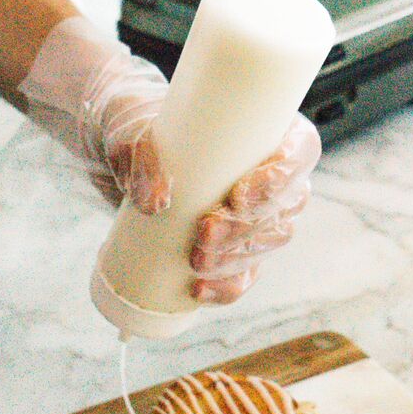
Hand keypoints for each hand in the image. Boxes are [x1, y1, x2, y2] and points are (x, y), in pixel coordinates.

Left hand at [18, 18, 320, 304]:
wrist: (113, 154)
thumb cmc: (132, 123)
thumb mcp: (126, 128)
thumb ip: (137, 156)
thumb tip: (155, 201)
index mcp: (261, 129)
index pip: (299, 151)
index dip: (282, 176)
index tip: (239, 194)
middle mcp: (267, 171)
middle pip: (285, 206)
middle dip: (248, 227)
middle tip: (205, 231)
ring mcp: (252, 212)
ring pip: (267, 242)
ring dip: (238, 257)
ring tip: (197, 261)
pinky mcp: (230, 244)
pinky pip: (245, 273)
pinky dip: (227, 286)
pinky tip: (199, 290)